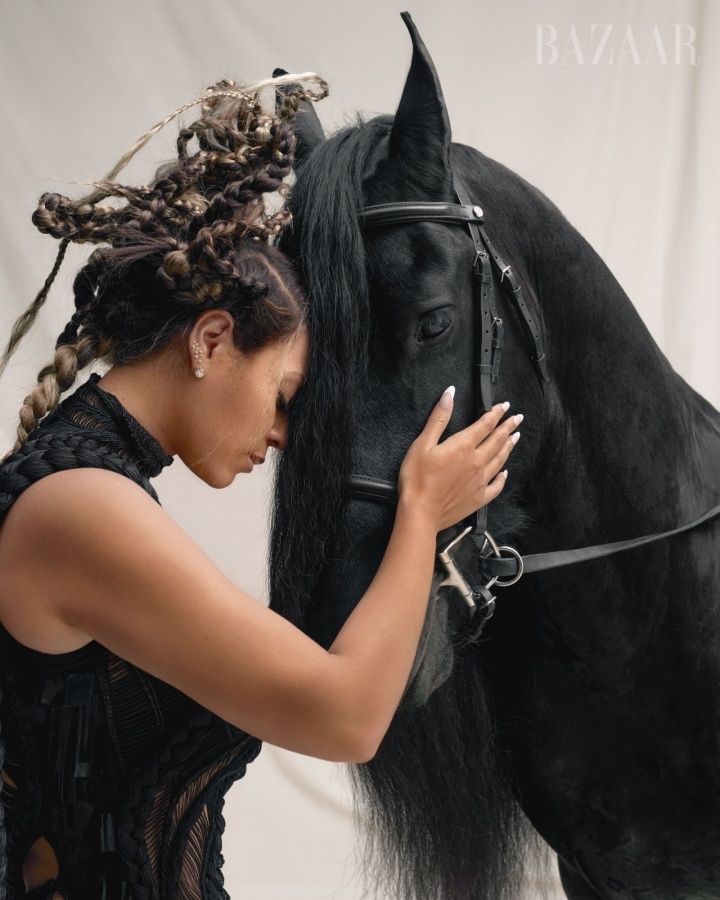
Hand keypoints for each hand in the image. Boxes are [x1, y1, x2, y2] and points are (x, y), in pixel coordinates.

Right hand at [397, 388, 520, 532]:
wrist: (421, 513)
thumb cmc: (417, 478)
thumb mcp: (422, 444)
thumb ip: (438, 418)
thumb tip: (450, 393)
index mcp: (463, 446)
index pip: (485, 425)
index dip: (496, 413)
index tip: (505, 406)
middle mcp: (477, 462)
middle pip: (497, 440)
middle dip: (508, 427)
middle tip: (518, 418)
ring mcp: (480, 481)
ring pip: (500, 460)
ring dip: (508, 447)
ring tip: (516, 438)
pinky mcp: (479, 498)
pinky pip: (496, 486)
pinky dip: (502, 477)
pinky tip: (504, 472)